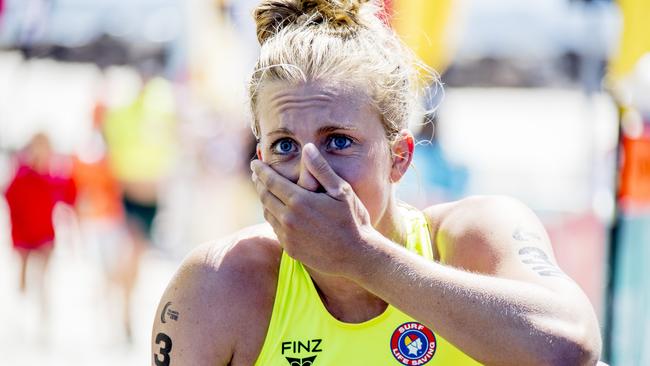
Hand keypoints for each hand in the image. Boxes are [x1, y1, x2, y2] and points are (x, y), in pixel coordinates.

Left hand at [251, 143, 373, 276]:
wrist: (356, 255)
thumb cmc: (353, 220)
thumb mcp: (341, 190)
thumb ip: (321, 169)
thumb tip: (307, 148)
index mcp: (300, 201)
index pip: (271, 181)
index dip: (261, 171)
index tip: (254, 163)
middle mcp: (289, 219)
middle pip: (265, 196)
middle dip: (259, 183)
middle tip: (256, 174)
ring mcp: (288, 236)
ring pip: (268, 213)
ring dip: (264, 200)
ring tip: (265, 191)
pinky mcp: (290, 249)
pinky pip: (275, 229)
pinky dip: (273, 217)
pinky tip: (277, 212)